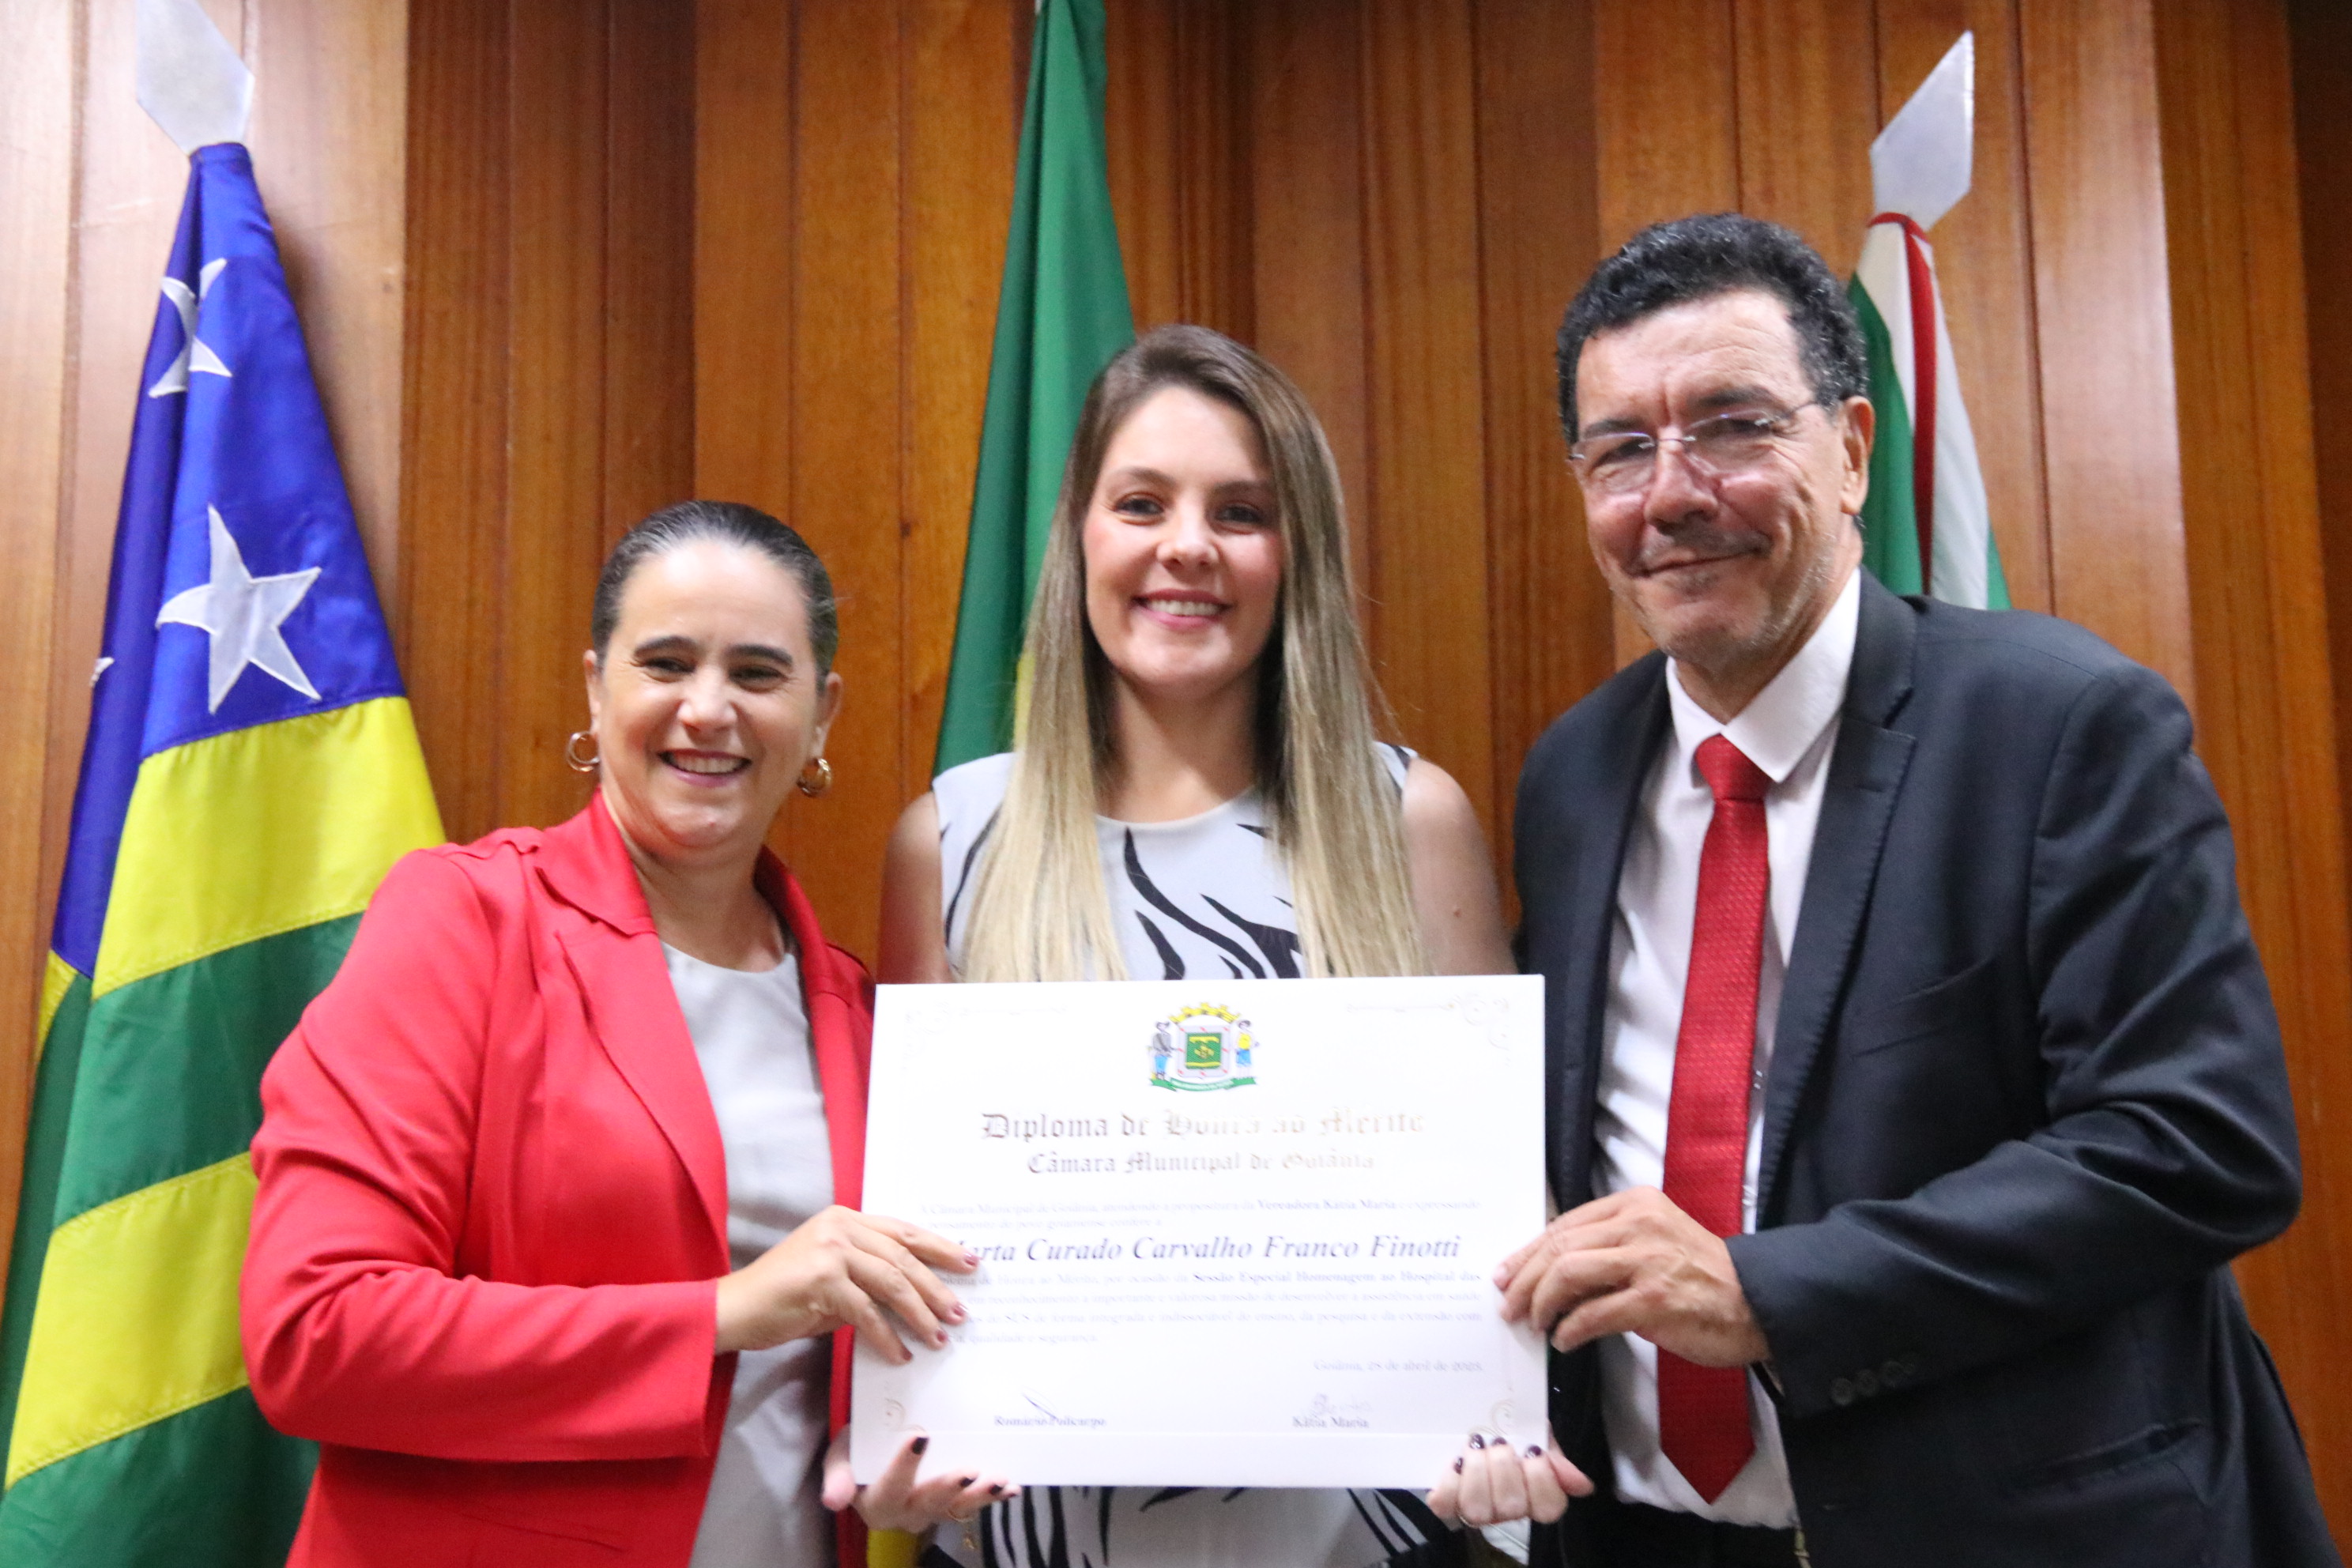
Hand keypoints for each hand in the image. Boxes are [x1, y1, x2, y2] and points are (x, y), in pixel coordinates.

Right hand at [714, 1206, 974, 1359]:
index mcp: (845, 1217)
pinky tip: (900, 1354)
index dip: (939, 1247)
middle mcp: (839, 1226)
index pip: (903, 1231)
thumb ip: (868, 1275)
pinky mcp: (822, 1280)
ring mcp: (831, 1250)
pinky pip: (868, 1313)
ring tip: (939, 1336)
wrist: (734, 1309)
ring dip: (920, 1315)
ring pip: (892, 1283)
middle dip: (937, 1287)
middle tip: (959, 1311)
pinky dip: (887, 1337)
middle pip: (904, 1257)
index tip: (968, 1262)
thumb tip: (916, 1296)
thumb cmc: (783, 1296)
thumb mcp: (832, 1276)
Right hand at [821, 1428, 1016, 1530]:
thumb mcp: (840, 1456)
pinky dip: (992, 1498)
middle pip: (928, 1504)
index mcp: (876, 1505)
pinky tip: (1011, 1488)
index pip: (889, 1490)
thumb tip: (832, 1500)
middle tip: (967, 1470)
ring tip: (998, 1481)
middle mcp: (904, 1515)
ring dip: (979, 1497)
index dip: (904, 1468)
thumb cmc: (857, 1449)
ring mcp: (931, 1513)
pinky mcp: (951, 1507)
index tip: (920, 1437)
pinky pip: (972, 1506)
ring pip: (956, 1509)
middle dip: (948, 1489)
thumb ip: (838, 1476)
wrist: (873, 1450)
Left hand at [1426, 1431, 1590, 1525]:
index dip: (1541, 1479)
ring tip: (1476, 1447)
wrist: (1475, 1415)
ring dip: (1477, 1471)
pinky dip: (1449, 1481)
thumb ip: (1557, 1459)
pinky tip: (1455, 1462)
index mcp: (1534, 1496)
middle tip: (1499, 1443)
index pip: (1549, 1508)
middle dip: (1504, 1467)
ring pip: (1478, 1509)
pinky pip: (1445, 1504)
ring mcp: (1476, 1509)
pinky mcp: (1447, 1503)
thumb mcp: (1538, 1435)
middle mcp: (1507, 1509)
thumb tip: (1582, 1485)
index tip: (1533, 1449)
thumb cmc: (1511, 1429)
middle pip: (1512, 1506)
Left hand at [1495, 1187, 1768, 1365]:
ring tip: (1535, 1324)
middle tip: (1510, 1306)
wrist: (1758, 1302)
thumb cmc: (1702, 1276)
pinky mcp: (1656, 1300)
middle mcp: (1639, 1224)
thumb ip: (1610, 1245)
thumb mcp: (1654, 1241)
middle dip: (1525, 1279)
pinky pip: (1595, 1313)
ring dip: (1542, 1303)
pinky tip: (1565, 1340)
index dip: (1528, 1252)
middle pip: (1560, 1247)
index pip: (1565, 1225)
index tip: (1507, 1274)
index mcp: (1635, 1205)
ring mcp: (1648, 1261)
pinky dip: (1571, 1328)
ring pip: (1569, 1273)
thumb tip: (1551, 1272)